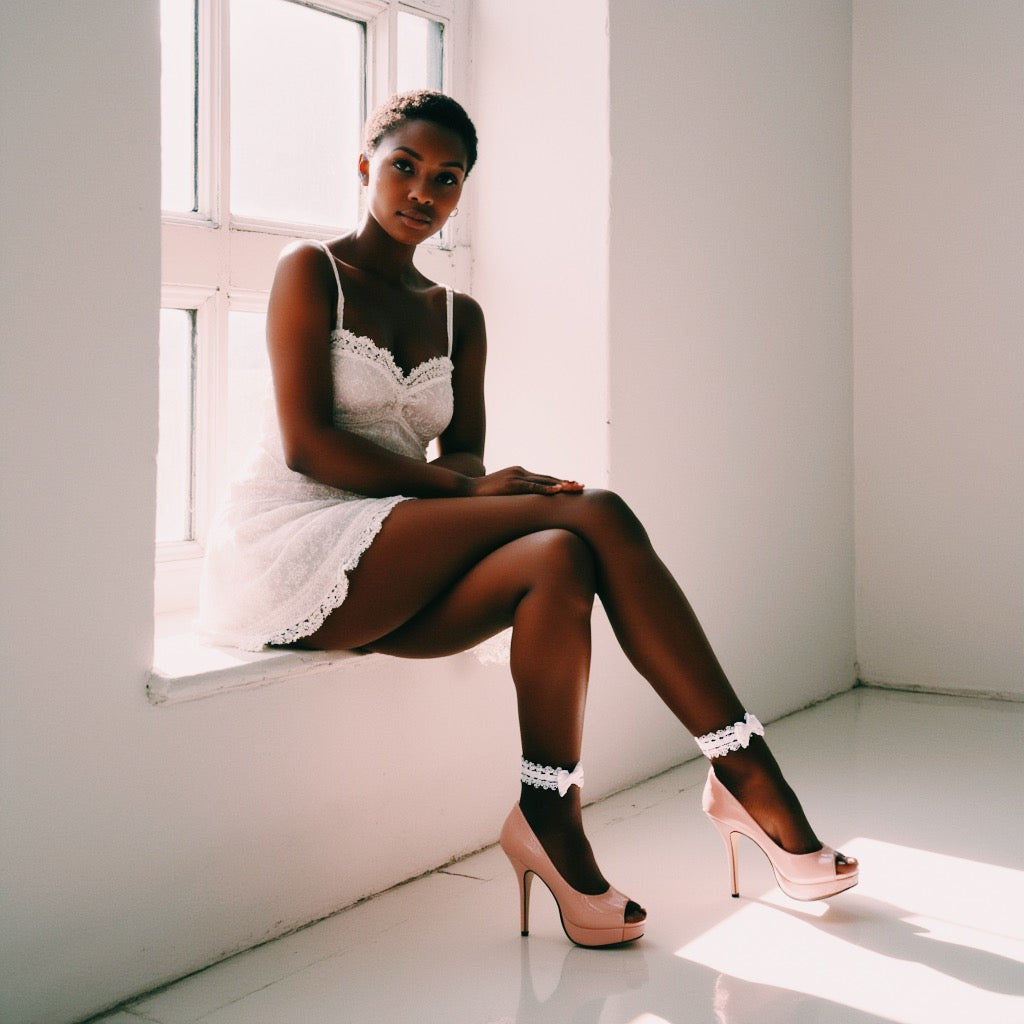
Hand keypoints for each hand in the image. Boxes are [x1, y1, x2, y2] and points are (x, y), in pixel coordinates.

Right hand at [464, 466, 583, 496]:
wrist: (465, 489)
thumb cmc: (482, 495)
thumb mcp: (502, 493)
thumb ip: (514, 495)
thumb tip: (523, 506)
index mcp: (519, 474)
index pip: (544, 478)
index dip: (560, 482)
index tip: (573, 485)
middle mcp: (521, 472)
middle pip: (548, 478)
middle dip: (566, 482)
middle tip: (582, 487)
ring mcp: (516, 477)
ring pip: (544, 481)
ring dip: (562, 485)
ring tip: (576, 488)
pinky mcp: (511, 484)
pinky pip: (532, 487)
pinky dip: (546, 489)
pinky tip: (558, 491)